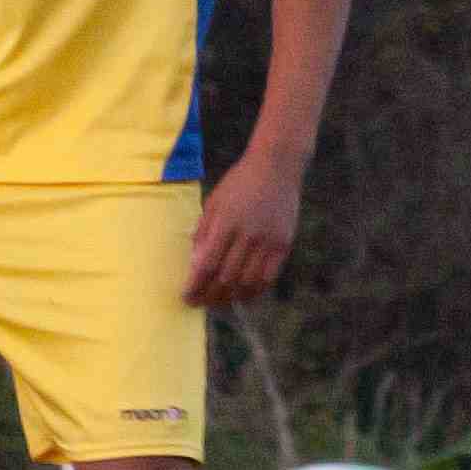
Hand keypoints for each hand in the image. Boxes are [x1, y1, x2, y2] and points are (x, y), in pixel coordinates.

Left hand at [185, 146, 303, 306]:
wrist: (276, 167)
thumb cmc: (239, 183)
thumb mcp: (213, 203)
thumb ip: (203, 233)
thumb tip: (194, 264)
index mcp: (226, 223)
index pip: (207, 265)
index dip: (196, 286)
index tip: (186, 297)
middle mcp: (248, 235)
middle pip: (227, 278)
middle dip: (210, 296)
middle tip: (200, 303)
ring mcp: (268, 241)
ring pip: (248, 282)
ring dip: (231, 297)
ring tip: (218, 302)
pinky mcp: (284, 244)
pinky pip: (269, 276)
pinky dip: (255, 291)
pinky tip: (243, 295)